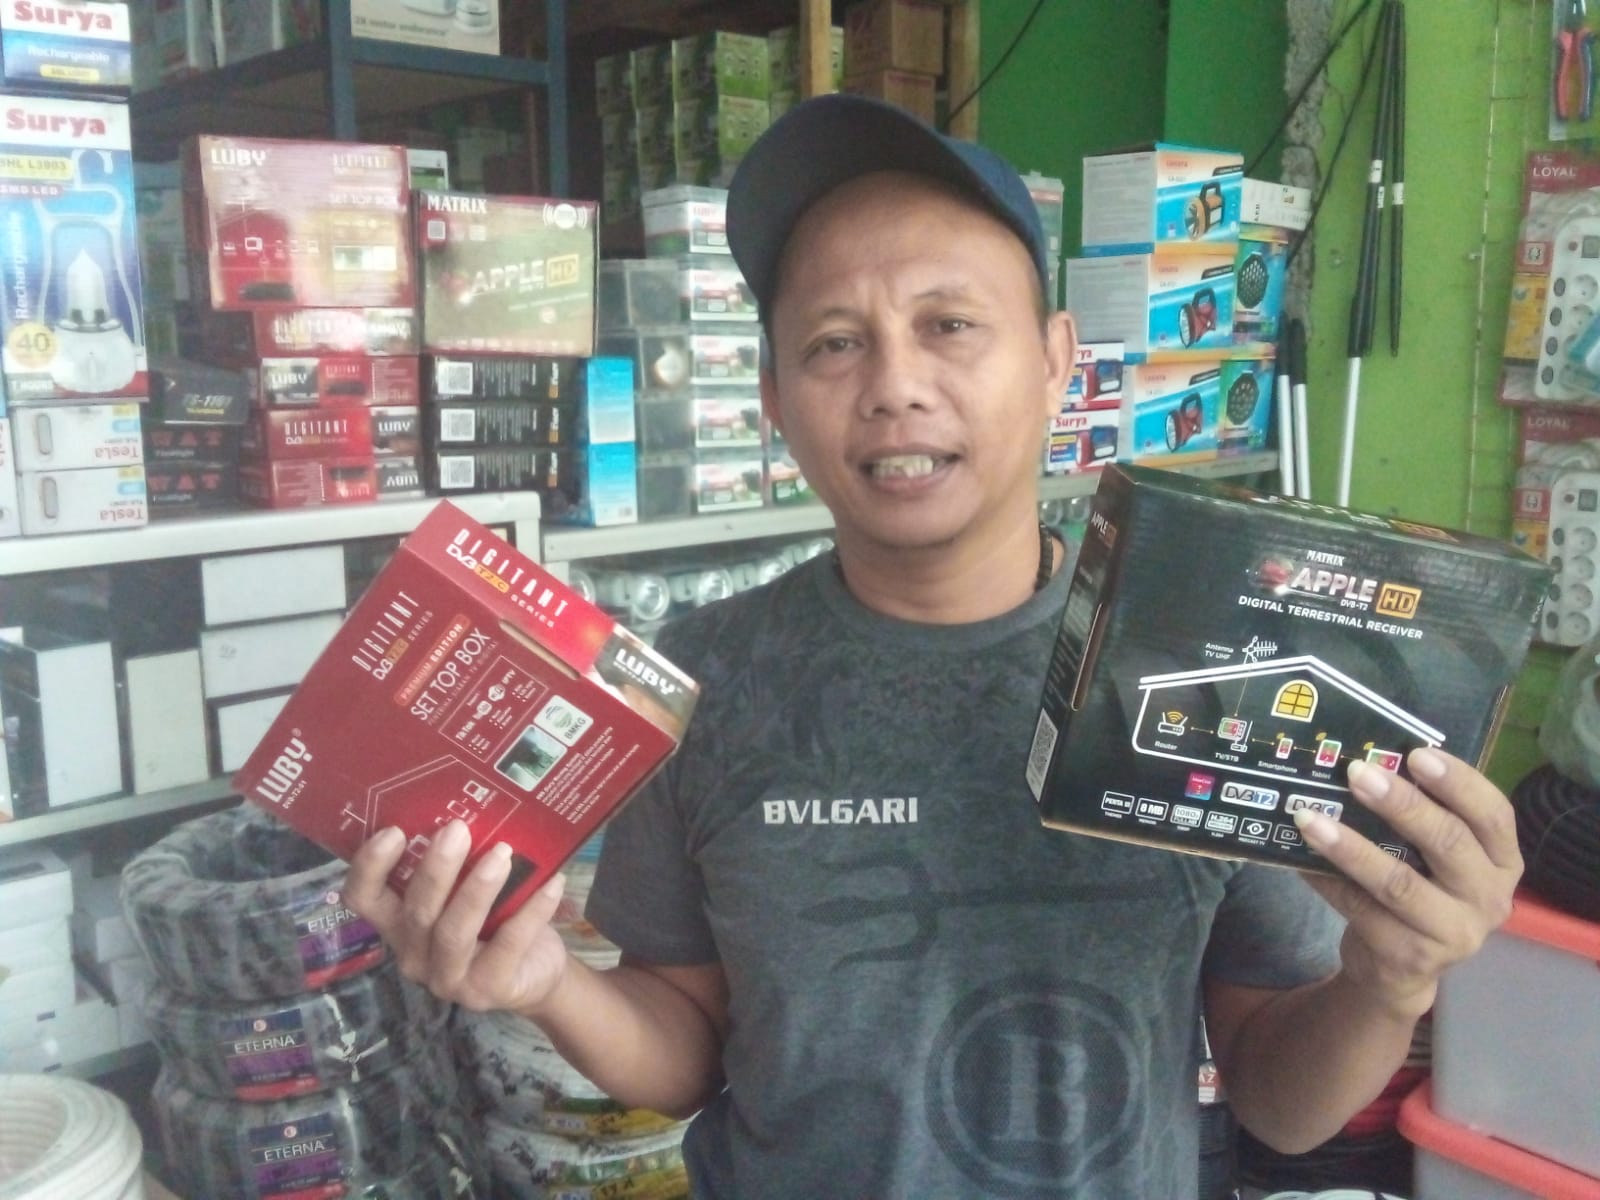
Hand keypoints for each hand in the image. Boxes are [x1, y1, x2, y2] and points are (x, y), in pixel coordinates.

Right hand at [343, 819, 570, 1013]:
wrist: (537, 975)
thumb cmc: (495, 921)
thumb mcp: (469, 892)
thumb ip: (460, 865)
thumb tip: (472, 807)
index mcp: (400, 925)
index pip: (364, 900)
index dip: (370, 867)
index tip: (393, 830)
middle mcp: (414, 956)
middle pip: (416, 912)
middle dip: (436, 869)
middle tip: (458, 828)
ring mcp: (448, 980)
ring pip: (454, 932)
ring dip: (478, 889)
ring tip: (502, 853)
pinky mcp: (487, 990)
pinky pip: (508, 944)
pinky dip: (532, 910)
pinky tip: (553, 882)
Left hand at [1294, 747, 1522, 1019]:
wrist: (1402, 970)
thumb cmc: (1421, 891)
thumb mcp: (1437, 859)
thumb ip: (1423, 819)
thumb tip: (1368, 763)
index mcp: (1502, 862)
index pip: (1494, 815)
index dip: (1459, 782)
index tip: (1417, 754)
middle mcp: (1489, 898)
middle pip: (1448, 843)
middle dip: (1401, 805)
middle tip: (1357, 773)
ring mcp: (1453, 933)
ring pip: (1398, 883)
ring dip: (1350, 847)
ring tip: (1310, 818)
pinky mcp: (1410, 956)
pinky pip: (1361, 910)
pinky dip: (1328, 881)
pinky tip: (1301, 859)